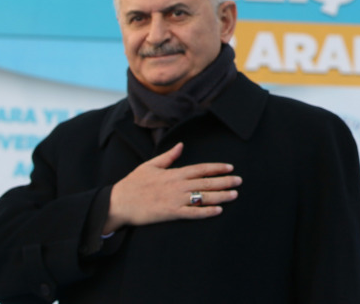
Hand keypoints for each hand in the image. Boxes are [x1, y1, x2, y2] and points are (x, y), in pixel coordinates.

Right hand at [103, 142, 240, 232]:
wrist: (119, 203)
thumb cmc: (134, 183)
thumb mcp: (150, 165)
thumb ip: (168, 156)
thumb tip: (180, 145)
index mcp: (174, 173)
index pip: (201, 169)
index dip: (217, 168)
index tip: (230, 167)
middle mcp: (178, 185)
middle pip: (206, 182)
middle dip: (225, 181)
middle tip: (240, 181)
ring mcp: (175, 200)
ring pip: (203, 197)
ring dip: (221, 196)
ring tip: (234, 195)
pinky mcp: (170, 213)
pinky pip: (192, 213)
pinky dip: (206, 212)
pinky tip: (218, 211)